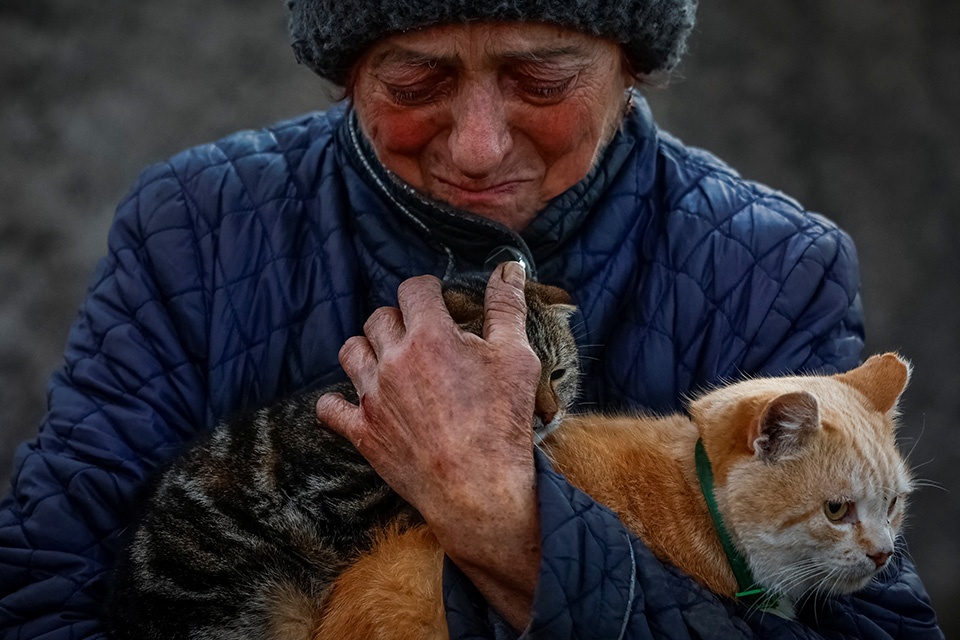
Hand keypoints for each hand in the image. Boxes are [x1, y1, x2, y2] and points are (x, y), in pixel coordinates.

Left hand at [316, 262, 540, 628]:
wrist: (479, 489)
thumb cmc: (503, 421)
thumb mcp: (516, 357)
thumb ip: (507, 307)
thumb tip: (509, 267)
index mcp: (429, 335)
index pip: (413, 289)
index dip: (428, 291)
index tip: (439, 303)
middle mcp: (393, 359)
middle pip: (379, 318)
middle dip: (400, 320)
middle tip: (423, 337)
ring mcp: (372, 396)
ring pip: (350, 352)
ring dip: (367, 349)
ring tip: (390, 361)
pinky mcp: (362, 431)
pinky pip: (330, 407)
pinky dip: (337, 402)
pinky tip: (355, 401)